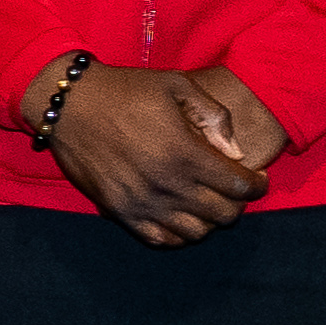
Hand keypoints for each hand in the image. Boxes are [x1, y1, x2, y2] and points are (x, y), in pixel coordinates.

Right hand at [41, 59, 269, 245]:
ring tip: (206, 202)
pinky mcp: (118, 211)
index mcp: (184, 152)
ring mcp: (141, 202)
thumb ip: (214, 116)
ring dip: (208, 220)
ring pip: (195, 232)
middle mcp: (166, 184)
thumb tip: (234, 151)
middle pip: (223, 214)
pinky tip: (179, 216)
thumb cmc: (125, 90)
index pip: (240, 186)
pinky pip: (159, 239)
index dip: (257, 185)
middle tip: (233, 189)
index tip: (257, 178)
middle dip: (237, 203)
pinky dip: (177, 234)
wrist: (68, 104)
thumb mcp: (177, 85)